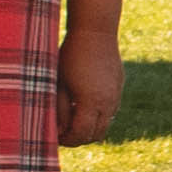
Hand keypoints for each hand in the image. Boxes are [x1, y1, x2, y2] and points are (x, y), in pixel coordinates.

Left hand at [56, 23, 124, 145]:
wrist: (95, 31)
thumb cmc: (70, 55)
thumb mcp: (59, 83)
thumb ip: (59, 109)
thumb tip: (58, 131)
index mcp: (91, 102)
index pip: (80, 135)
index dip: (66, 140)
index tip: (53, 137)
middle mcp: (108, 103)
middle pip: (95, 135)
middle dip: (78, 138)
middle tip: (62, 133)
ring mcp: (116, 95)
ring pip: (105, 125)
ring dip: (89, 128)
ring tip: (72, 120)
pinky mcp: (118, 87)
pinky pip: (110, 111)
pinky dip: (98, 116)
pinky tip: (83, 105)